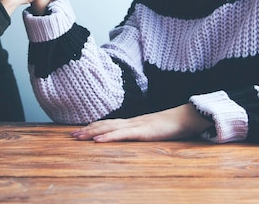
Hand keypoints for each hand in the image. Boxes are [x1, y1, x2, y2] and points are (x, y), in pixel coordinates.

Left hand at [70, 104, 212, 141]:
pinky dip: (108, 137)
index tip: (80, 130)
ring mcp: (136, 125)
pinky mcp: (142, 132)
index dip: (94, 126)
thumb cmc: (172, 125)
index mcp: (133, 122)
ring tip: (78, 137)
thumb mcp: (154, 131)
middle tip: (70, 135)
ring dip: (92, 133)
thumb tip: (134, 138)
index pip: (109, 123)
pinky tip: (97, 141)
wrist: (187, 117)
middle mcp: (131, 122)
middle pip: (105, 124)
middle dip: (87, 130)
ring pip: (109, 129)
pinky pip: (122, 135)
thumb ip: (144, 133)